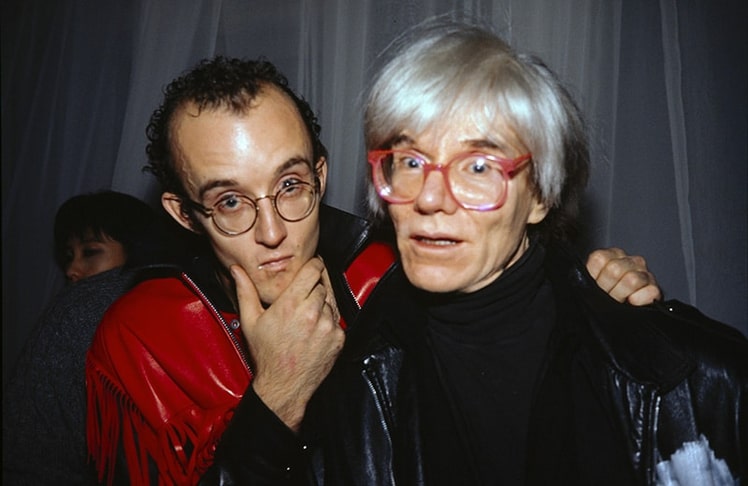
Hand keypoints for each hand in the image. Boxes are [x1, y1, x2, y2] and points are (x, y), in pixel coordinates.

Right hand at [230, 257, 343, 431]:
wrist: (284, 386)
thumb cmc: (266, 355)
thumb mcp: (250, 321)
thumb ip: (245, 291)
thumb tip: (237, 270)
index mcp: (291, 304)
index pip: (313, 270)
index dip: (313, 265)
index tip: (311, 266)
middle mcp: (312, 313)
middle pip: (321, 285)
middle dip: (313, 288)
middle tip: (301, 299)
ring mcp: (328, 326)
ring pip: (330, 302)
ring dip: (321, 305)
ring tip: (305, 319)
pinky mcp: (338, 338)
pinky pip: (337, 319)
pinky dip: (329, 321)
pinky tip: (314, 330)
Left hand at [586, 247, 661, 305]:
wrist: (616, 318)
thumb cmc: (601, 301)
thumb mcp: (589, 287)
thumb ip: (586, 277)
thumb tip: (584, 279)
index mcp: (611, 256)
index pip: (600, 258)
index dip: (596, 277)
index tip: (596, 286)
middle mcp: (629, 261)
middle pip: (615, 269)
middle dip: (608, 288)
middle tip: (608, 296)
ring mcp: (645, 273)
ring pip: (632, 279)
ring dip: (622, 295)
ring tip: (619, 300)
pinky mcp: (656, 288)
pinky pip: (650, 291)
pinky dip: (640, 300)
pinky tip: (633, 302)